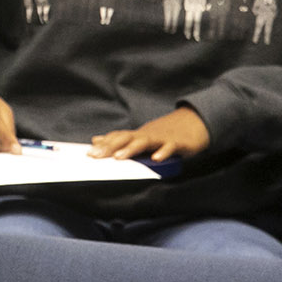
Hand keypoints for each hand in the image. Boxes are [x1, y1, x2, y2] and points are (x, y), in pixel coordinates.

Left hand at [93, 106, 209, 161]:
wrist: (193, 123)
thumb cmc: (164, 133)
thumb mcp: (141, 137)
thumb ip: (120, 140)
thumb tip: (97, 140)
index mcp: (138, 135)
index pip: (117, 138)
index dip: (103, 145)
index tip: (89, 153)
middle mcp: (147, 134)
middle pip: (126, 138)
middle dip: (110, 147)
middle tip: (96, 156)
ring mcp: (161, 138)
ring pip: (144, 142)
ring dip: (130, 149)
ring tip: (118, 157)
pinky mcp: (178, 143)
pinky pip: (170, 147)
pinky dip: (163, 152)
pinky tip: (156, 159)